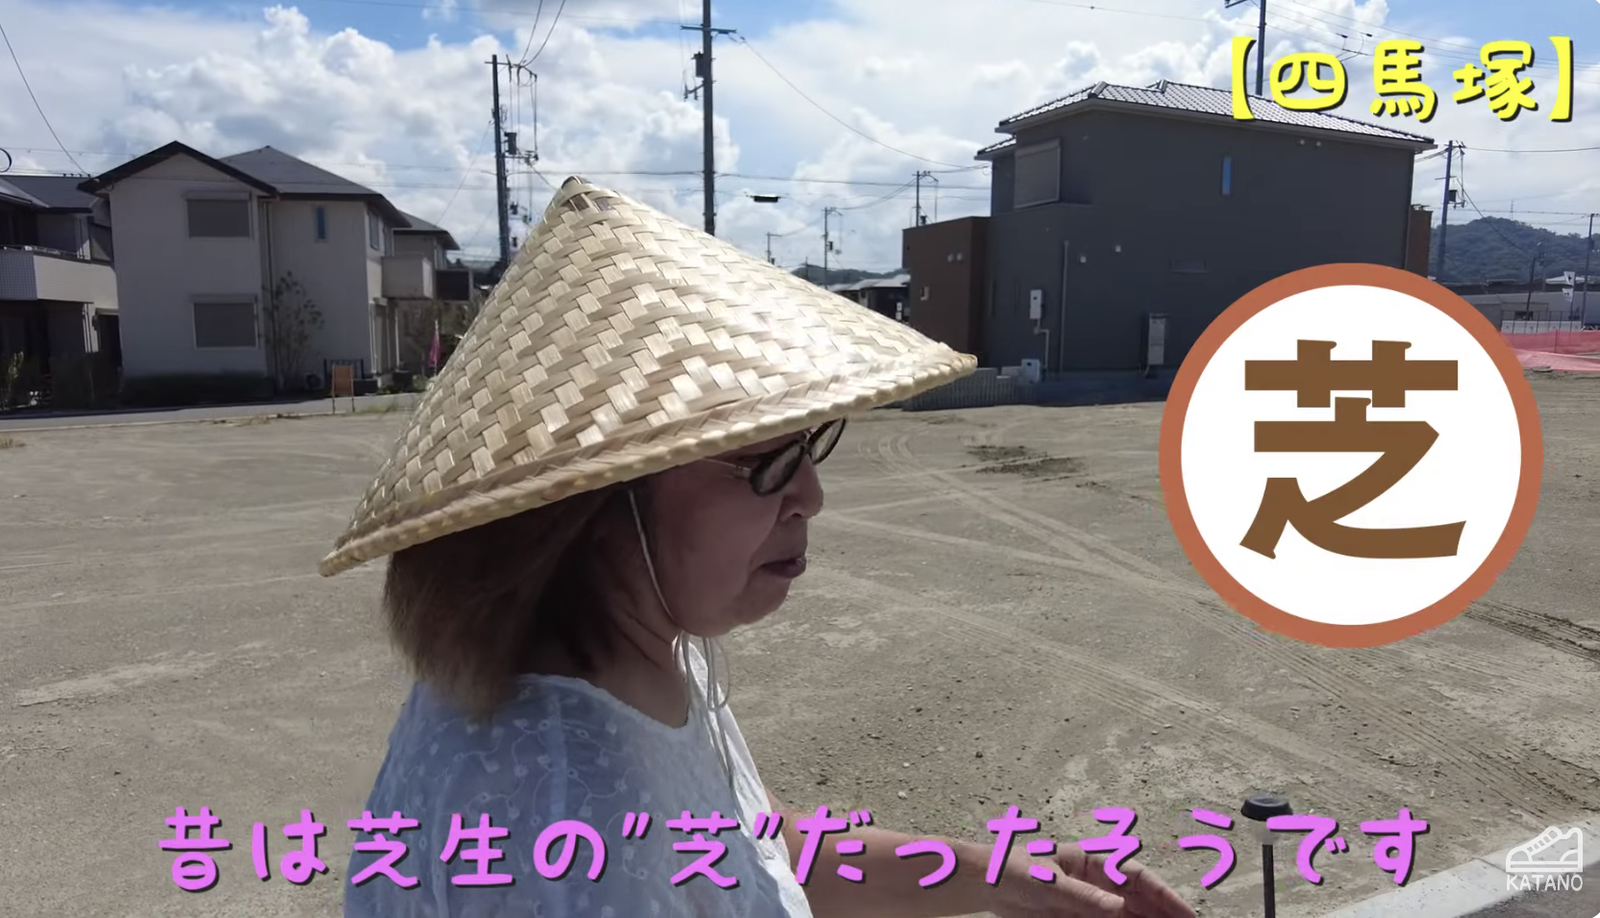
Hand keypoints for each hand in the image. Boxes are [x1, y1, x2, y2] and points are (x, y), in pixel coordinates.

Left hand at [989, 843, 1195, 917]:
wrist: (984, 885)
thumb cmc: (1013, 870)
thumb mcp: (1047, 882)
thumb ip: (1082, 896)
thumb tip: (1118, 907)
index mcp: (1094, 862)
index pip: (1139, 878)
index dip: (1166, 897)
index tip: (1188, 915)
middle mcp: (1098, 881)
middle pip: (1140, 901)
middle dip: (1165, 915)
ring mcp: (1090, 902)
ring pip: (1129, 917)